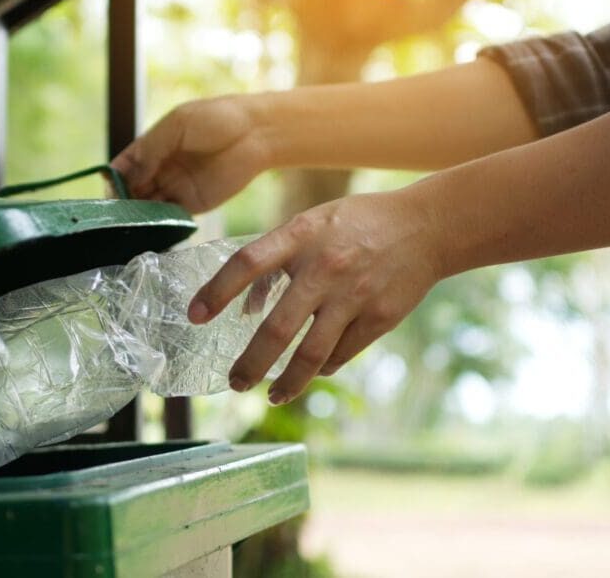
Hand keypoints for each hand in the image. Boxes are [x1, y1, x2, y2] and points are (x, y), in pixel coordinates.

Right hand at [110, 96, 266, 212]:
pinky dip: (157, 223)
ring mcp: (175, 187)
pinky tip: (149, 226)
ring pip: (147, 205)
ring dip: (137, 214)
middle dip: (122, 200)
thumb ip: (152, 149)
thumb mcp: (178, 125)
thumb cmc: (217, 118)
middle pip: (132, 189)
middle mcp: (161, 168)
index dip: (114, 177)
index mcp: (154, 146)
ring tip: (130, 221)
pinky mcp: (192, 204)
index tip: (109, 188)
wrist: (257, 133)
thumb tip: (128, 175)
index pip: (124, 165)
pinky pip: (168, 216)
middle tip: (117, 211)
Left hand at [187, 189, 442, 403]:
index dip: (216, 291)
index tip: (194, 316)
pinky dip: (321, 369)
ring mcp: (354, 296)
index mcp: (301, 236)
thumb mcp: (312, 224)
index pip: (247, 263)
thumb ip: (277, 258)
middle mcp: (325, 268)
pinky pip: (341, 355)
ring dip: (286, 382)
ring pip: (311, 354)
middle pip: (277, 328)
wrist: (426, 227)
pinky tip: (309, 375)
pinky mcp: (379, 318)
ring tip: (269, 396)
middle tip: (234, 382)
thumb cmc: (356, 224)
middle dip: (250, 363)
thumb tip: (246, 308)